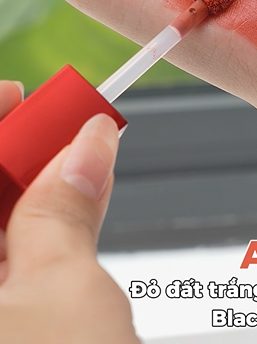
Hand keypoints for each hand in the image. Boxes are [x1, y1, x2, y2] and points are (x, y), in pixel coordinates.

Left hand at [0, 82, 138, 343]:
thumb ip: (64, 207)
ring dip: (45, 188)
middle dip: (25, 152)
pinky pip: (19, 259)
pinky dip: (52, 227)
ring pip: (6, 227)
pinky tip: (83, 205)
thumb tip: (88, 142)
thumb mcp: (62, 287)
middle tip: (72, 124)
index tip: (21, 92)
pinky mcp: (15, 324)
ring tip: (92, 156)